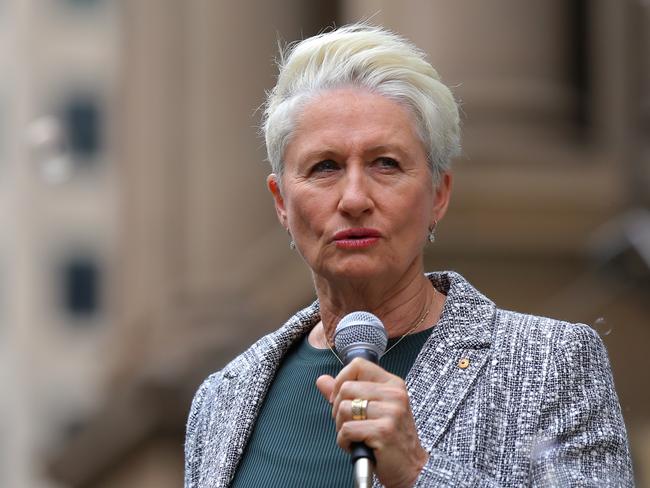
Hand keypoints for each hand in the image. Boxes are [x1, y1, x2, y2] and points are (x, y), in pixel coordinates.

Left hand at [316, 358, 427, 487]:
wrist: (411, 467)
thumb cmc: (390, 438)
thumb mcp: (371, 410)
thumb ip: (345, 393)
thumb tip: (321, 380)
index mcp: (392, 384)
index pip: (358, 365)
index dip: (341, 380)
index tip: (340, 398)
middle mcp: (394, 394)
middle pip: (346, 388)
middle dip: (338, 410)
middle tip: (349, 424)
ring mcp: (391, 412)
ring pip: (344, 409)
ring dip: (341, 427)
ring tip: (354, 436)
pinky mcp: (384, 431)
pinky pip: (346, 429)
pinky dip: (344, 442)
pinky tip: (355, 446)